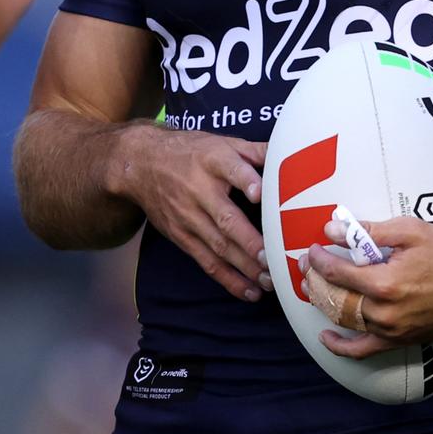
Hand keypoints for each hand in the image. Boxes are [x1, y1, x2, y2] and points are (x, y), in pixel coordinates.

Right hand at [127, 126, 269, 302]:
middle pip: (226, 218)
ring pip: (218, 246)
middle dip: (250, 242)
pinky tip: (249, 291)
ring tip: (269, 281)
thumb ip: (255, 151)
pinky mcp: (181, 236)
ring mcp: (188, 217)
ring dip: (244, 267)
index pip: (231, 169)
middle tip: (274, 259)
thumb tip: (291, 154)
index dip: (246, 181)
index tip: (260, 194)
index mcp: (213, 160)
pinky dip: (228, 279)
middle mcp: (199, 190)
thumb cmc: (191, 151)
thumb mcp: (221, 142)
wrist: (141, 164)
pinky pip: (206, 262)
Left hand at [300, 216, 432, 358]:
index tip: (312, 248)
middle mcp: (384, 313)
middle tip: (304, 265)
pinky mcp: (400, 341)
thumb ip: (368, 230)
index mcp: (385, 283)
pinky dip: (343, 346)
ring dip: (324, 304)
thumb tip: (332, 228)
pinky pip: (364, 350)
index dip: (319, 259)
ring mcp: (391, 331)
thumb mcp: (409, 230)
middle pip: (336, 299)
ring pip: (346, 321)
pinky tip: (327, 337)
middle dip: (316, 280)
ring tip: (311, 288)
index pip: (338, 272)